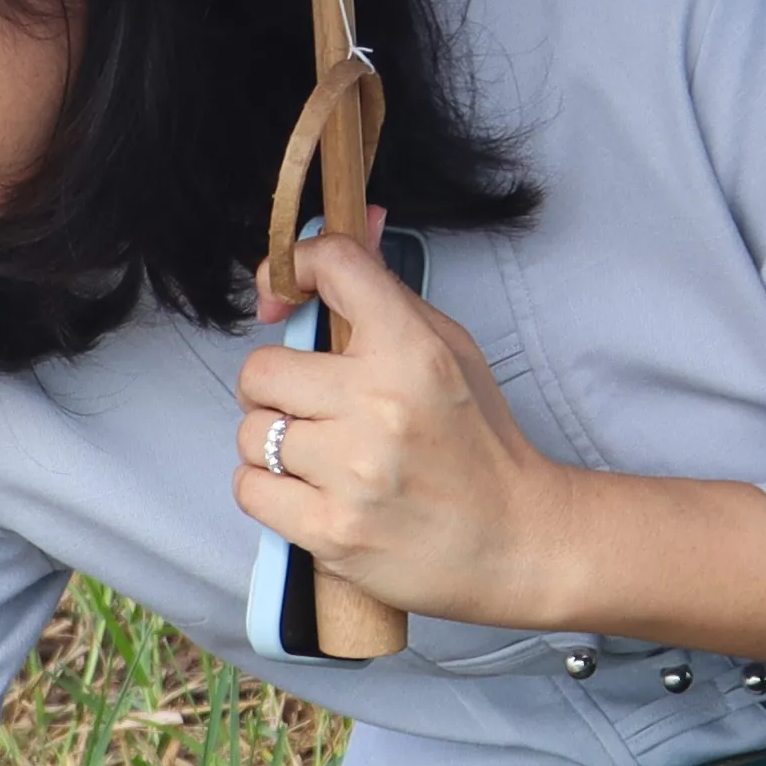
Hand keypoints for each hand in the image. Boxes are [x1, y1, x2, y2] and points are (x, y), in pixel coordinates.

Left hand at [235, 229, 571, 621]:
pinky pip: (250, 488)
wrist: (515, 541)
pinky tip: (308, 490)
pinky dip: (269, 489)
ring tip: (319, 455)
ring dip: (274, 442)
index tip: (287, 294)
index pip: (334, 266)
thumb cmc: (479, 444)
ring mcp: (353, 472)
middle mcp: (379, 405)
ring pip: (252, 432)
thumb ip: (387, 295)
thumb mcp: (449, 351)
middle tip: (310, 402)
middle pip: (261, 368)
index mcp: (413, 350)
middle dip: (276, 384)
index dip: (296, 269)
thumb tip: (354, 224)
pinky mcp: (332, 530)